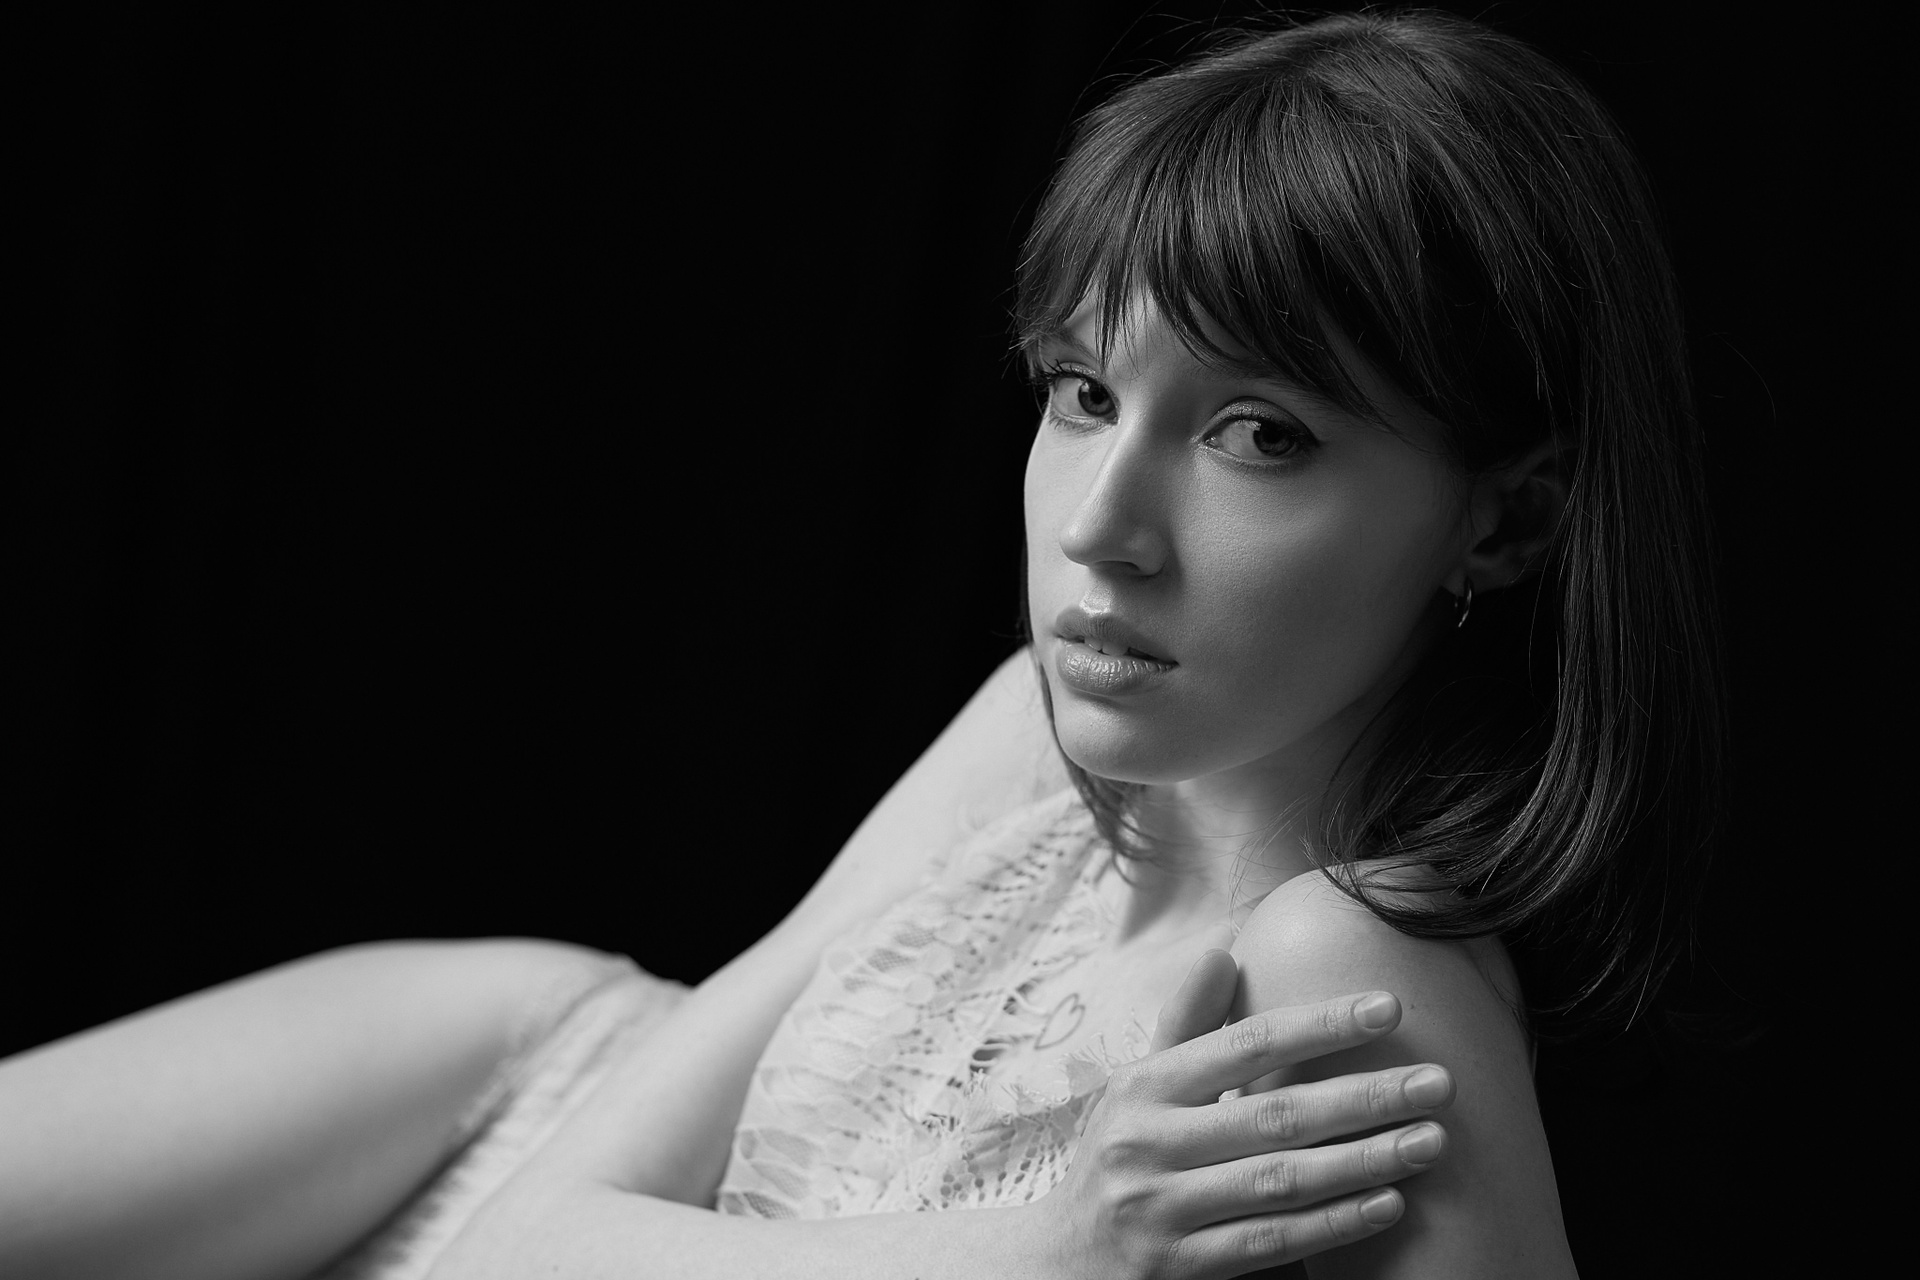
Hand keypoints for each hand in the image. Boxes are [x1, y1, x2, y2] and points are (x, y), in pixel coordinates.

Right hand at [1024, 950, 1453, 1279]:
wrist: (1057, 1264)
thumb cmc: (1115, 1159)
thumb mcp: (1132, 1090)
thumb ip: (1184, 1027)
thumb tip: (1221, 951)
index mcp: (1144, 1087)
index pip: (1245, 1044)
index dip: (1320, 1024)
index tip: (1390, 1009)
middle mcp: (1149, 1144)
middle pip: (1276, 1114)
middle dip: (1365, 1096)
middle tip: (1439, 1082)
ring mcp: (1163, 1211)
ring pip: (1282, 1181)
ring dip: (1365, 1160)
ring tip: (1431, 1140)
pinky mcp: (1181, 1269)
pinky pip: (1271, 1243)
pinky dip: (1335, 1224)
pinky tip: (1389, 1203)